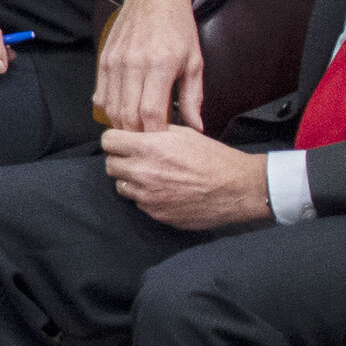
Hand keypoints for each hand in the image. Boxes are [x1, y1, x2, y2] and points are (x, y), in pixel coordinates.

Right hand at [96, 0, 207, 132]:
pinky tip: (122, 114)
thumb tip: (196, 128)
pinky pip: (101, 95)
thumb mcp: (195, 62)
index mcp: (161, 66)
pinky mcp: (104, 59)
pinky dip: (109, 110)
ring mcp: (115, 61)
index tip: (164, 142)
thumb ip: (193, 98)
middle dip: (138, 136)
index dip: (156, 135)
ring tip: (136, 131)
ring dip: (122, 125)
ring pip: (112, 108)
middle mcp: (134, 64)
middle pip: (128, 116)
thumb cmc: (178, 29)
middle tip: (149, 143)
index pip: (152, 114)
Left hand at [100, 126, 271, 230]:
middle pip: (110, 165)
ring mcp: (148, 197)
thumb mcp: (183, 133)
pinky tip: (165, 191)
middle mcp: (143, 173)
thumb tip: (134, 131)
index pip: (108, 141)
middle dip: (120, 160)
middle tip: (136, 159)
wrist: (237, 188)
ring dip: (132, 181)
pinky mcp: (157, 214)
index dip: (114, 140)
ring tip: (153, 176)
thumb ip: (153, 132)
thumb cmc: (213, 158)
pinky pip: (140, 204)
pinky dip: (147, 197)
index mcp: (149, 148)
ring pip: (122, 187)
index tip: (121, 142)